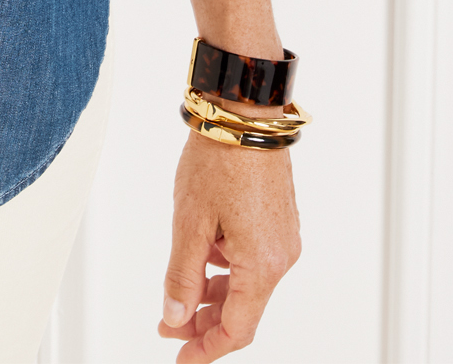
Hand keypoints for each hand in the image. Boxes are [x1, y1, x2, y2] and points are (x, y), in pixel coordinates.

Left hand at [157, 131, 299, 357]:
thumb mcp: (189, 223)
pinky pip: (253, 261)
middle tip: (169, 325)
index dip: (207, 349)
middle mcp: (281, 257)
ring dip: (214, 296)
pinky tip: (203, 259)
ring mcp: (283, 238)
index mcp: (262, 264)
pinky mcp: (279, 221)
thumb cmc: (220, 160)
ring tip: (180, 294)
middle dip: (204, 323)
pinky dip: (226, 269)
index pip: (237, 329)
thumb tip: (176, 317)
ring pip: (247, 285)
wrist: (244, 113)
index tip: (181, 357)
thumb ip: (182, 276)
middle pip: (243, 310)